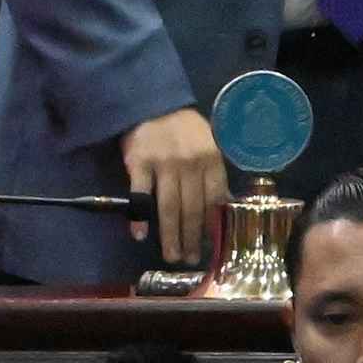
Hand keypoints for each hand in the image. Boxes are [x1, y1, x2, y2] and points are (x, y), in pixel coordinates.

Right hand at [122, 107, 227, 266]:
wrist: (152, 103)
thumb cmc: (184, 129)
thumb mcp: (208, 145)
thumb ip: (213, 174)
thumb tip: (223, 207)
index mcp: (211, 159)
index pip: (214, 199)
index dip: (212, 225)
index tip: (210, 246)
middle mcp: (190, 164)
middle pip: (192, 209)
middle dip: (192, 238)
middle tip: (189, 259)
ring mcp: (164, 164)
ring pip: (169, 207)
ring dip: (170, 235)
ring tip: (171, 255)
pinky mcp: (139, 163)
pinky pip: (140, 195)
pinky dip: (139, 217)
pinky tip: (140, 235)